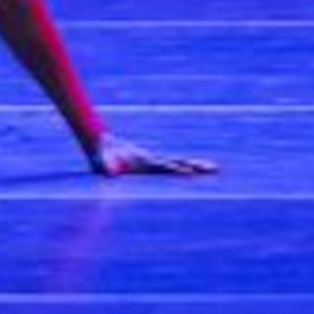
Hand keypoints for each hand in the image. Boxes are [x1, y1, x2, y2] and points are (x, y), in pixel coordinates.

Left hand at [85, 135, 216, 178]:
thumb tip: (107, 172)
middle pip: (178, 164)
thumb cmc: (101, 154)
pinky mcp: (150, 164)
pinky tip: (196, 170)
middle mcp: (152, 161)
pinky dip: (185, 168)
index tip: (190, 172)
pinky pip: (171, 167)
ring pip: (178, 164)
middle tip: (213, 169)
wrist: (100, 141)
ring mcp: (152, 162)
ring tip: (213, 168)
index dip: (178, 168)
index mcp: (144, 162)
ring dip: (195, 167)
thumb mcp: (102, 162)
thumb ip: (106, 167)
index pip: (165, 166)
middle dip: (195, 166)